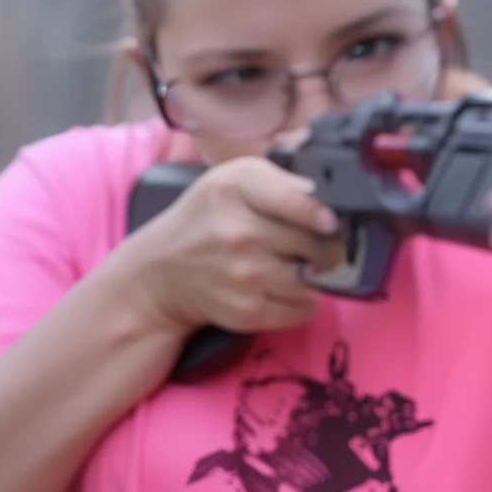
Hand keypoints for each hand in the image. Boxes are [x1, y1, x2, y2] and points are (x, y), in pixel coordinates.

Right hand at [119, 156, 345, 336]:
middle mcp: (238, 234)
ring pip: (312, 280)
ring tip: (291, 266)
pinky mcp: (247, 312)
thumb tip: (322, 195)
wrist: (162, 273)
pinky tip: (283, 289)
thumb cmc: (205, 219)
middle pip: (313, 244)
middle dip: (320, 246)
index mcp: (233, 191)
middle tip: (308, 245)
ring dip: (310, 276)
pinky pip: (302, 310)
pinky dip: (302, 302)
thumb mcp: (230, 180)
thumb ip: (277, 178)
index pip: (299, 201)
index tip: (330, 222)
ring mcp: (244, 277)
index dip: (323, 214)